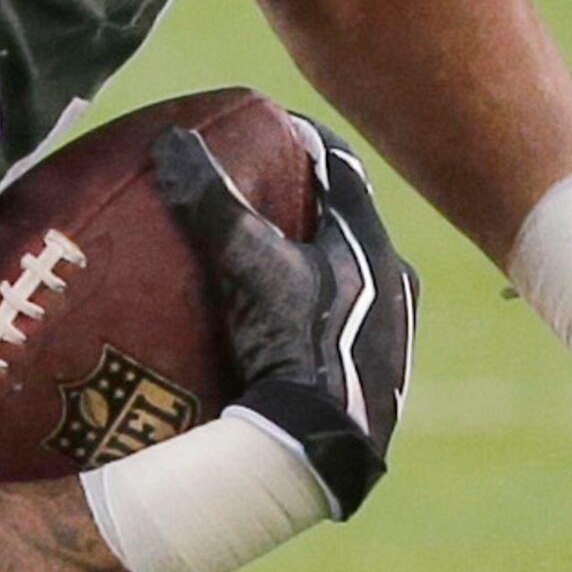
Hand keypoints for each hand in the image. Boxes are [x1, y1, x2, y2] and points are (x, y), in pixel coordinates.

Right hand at [152, 116, 418, 518]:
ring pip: (356, 278)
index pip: (343, 169)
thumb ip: (211, 201)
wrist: (324, 445)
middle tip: (267, 195)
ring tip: (274, 264)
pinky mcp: (382, 379)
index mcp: (372, 246)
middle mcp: (397, 283)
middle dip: (311, 205)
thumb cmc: (293, 344)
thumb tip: (173, 139)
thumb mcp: (246, 264)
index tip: (278, 126)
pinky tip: (289, 330)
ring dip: (319, 263)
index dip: (308, 141)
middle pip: (351, 225)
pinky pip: (351, 326)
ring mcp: (395, 335)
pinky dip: (320, 313)